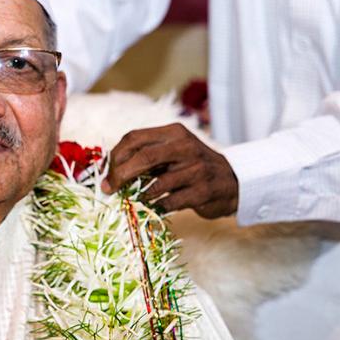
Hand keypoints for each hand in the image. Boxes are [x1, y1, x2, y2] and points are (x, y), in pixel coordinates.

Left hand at [102, 123, 238, 217]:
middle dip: (120, 175)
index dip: (116, 156)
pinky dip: (157, 206)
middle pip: (143, 157)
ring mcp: (196, 169)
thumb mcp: (172, 152)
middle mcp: (185, 147)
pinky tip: (156, 205)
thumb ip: (145, 156)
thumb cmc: (192, 168)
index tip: (107, 173)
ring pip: (156, 184)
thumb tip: (109, 170)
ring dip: (140, 195)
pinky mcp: (202, 191)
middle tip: (109, 189)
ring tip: (136, 198)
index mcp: (174, 133)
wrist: (232, 182)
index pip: (135, 138)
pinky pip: (169, 202)